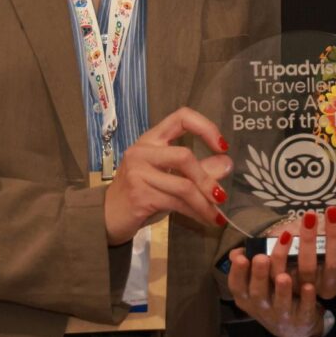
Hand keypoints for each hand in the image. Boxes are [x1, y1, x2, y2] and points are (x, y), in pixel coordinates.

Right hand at [103, 107, 230, 244]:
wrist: (108, 217)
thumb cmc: (142, 192)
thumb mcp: (170, 177)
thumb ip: (199, 168)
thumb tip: (227, 163)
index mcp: (151, 139)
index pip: (181, 117)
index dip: (205, 127)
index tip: (222, 146)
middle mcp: (142, 151)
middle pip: (184, 156)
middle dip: (207, 178)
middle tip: (222, 196)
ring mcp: (138, 172)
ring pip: (183, 185)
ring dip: (205, 202)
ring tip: (218, 215)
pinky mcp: (139, 195)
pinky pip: (176, 202)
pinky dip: (195, 212)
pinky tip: (206, 219)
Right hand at [227, 251, 323, 336]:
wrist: (294, 326)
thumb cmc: (271, 295)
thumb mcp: (257, 283)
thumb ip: (249, 264)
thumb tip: (236, 252)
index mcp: (248, 296)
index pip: (237, 286)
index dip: (237, 273)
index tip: (241, 258)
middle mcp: (262, 307)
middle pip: (258, 293)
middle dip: (259, 275)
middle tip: (261, 258)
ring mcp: (282, 315)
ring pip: (281, 303)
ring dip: (282, 290)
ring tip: (283, 276)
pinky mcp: (302, 318)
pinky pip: (304, 309)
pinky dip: (306, 298)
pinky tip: (309, 286)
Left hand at [279, 206, 335, 297]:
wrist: (297, 245)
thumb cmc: (329, 237)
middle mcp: (333, 286)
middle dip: (335, 237)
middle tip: (333, 211)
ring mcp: (308, 286)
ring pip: (309, 267)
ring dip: (309, 240)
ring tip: (310, 216)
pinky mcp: (286, 282)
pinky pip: (283, 269)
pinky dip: (283, 251)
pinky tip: (286, 233)